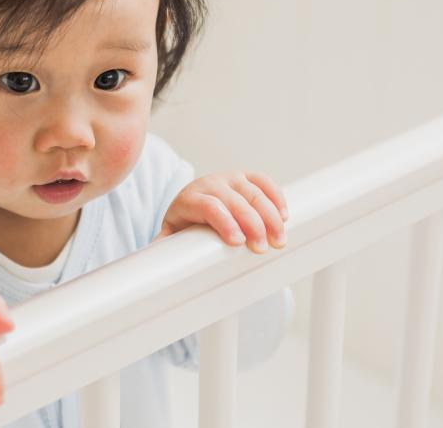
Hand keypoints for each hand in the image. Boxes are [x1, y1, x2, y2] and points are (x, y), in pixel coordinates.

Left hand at [154, 171, 288, 252]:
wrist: (190, 205)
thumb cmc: (183, 225)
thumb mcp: (171, 236)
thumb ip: (165, 249)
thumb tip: (159, 265)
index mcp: (190, 198)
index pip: (209, 206)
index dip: (225, 222)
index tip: (238, 242)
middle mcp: (210, 184)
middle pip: (236, 201)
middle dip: (252, 224)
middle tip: (262, 247)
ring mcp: (229, 178)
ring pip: (253, 192)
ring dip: (270, 215)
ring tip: (278, 239)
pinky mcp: (245, 177)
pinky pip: (264, 181)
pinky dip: (276, 197)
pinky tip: (284, 215)